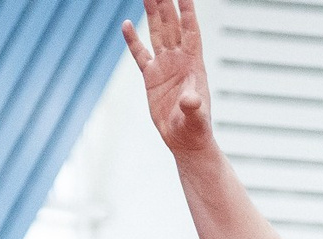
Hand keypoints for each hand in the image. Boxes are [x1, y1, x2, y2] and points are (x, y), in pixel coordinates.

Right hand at [125, 0, 214, 156]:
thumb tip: (190, 100)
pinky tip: (126, 24)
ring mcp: (164, 67)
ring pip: (157, 33)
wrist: (185, 141)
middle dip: (166, 4)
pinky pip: (140, 54)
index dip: (187, 10)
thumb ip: (194, 107)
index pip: (190, 30)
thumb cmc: (195, 130)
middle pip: (171, 25)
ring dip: (152, 13)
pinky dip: (132, 40)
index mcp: (193, 64)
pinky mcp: (151, 78)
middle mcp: (179, 60)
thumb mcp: (196, 118)